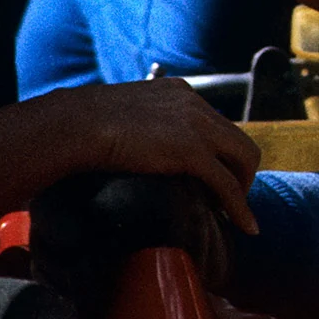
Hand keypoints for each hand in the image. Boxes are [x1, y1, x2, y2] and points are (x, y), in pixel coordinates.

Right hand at [35, 79, 261, 234]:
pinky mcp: (192, 150)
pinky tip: (245, 226)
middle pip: (238, 139)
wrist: (73, 124)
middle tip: (228, 197)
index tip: (216, 173)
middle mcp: (195, 104)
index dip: (221, 152)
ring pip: (243, 158)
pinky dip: (240, 206)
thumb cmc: (82, 124)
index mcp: (179, 92)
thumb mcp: (122, 115)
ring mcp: (197, 126)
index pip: (216, 123)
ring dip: (243, 188)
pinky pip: (227, 183)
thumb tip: (139, 146)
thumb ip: (141, 125)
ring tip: (235, 213)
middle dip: (240, 171)